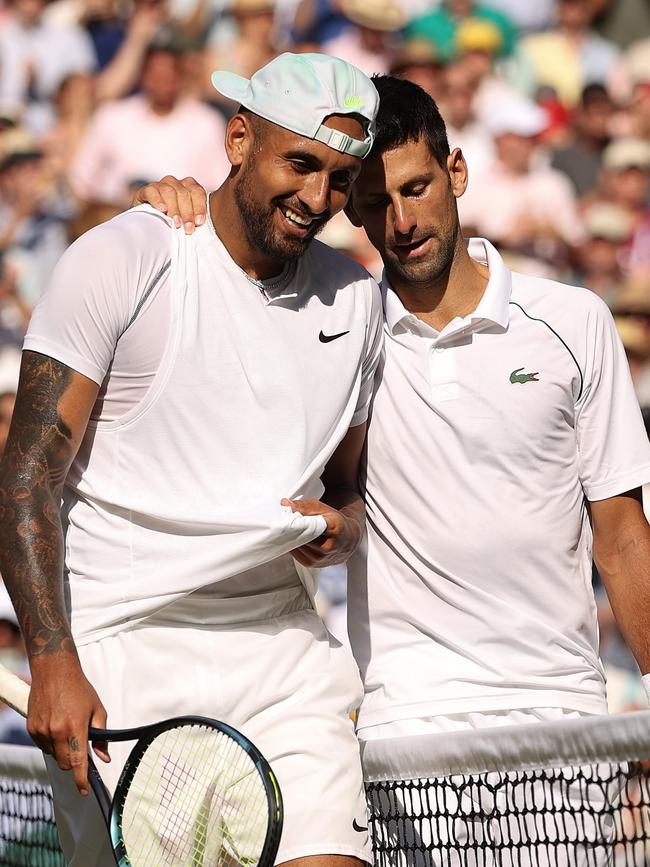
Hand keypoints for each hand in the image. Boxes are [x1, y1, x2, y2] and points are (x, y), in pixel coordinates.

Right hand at [27, 654, 108, 795]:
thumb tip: (103, 758)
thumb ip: (101, 736)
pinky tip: (56, 726)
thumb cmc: (79, 689)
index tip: (84, 791)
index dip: (81, 780)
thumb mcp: (97, 709)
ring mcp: (42, 731)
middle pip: (65, 763)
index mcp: (75, 727)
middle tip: (80, 747)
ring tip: (67, 729)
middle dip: (74, 762)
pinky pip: (43, 746)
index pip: (78, 762)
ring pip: (54, 756)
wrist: (54, 671)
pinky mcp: (32, 728)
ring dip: (62, 751)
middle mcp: (56, 732)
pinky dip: (51, 743)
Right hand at [131, 175, 208, 233]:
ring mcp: (160, 185)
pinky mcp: (146, 190)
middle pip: (184, 193)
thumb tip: (203, 225)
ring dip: (174, 209)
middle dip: (187, 213)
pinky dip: (157, 200)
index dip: (199, 207)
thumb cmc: (173, 224)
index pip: (197, 192)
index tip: (199, 222)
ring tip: (176, 224)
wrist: (150, 226)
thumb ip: (196, 220)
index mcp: (189, 188)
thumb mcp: (187, 222)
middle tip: (188, 229)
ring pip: (169, 191)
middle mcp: (175, 183)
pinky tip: (162, 210)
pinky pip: (152, 191)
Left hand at [281, 498, 362, 566]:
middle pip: (301, 537)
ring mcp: (321, 558)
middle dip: (291, 530)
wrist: (347, 540)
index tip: (286, 516)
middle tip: (283, 522)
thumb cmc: (335, 522)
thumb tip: (285, 504)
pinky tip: (294, 539)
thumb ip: (304, 506)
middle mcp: (329, 546)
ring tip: (290, 530)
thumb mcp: (323, 509)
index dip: (296, 522)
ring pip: (297, 546)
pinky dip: (293, 546)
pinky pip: (296, 554)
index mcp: (334, 529)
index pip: (309, 526)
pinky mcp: (313, 565)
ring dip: (291, 538)